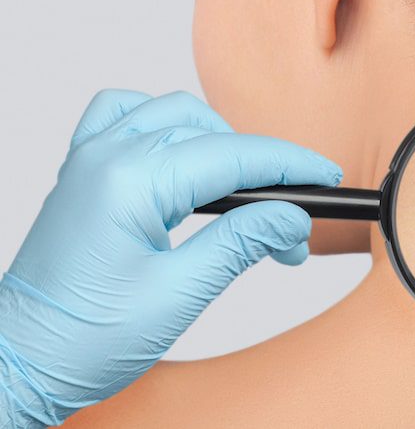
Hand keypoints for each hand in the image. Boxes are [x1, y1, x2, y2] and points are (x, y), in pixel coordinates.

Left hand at [0, 90, 341, 426]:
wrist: (22, 360)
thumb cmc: (84, 339)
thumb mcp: (179, 295)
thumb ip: (241, 243)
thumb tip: (291, 218)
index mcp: (130, 182)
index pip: (233, 156)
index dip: (290, 166)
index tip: (326, 179)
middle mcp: (108, 156)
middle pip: (212, 135)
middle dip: (263, 170)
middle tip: (287, 224)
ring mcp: (91, 157)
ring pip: (174, 114)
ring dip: (220, 142)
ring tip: (242, 191)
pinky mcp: (85, 170)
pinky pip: (126, 115)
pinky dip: (165, 124)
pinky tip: (181, 153)